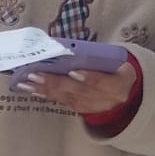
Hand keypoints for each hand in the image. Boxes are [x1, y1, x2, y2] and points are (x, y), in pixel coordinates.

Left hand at [11, 62, 135, 114]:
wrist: (126, 91)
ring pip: (68, 98)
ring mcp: (94, 106)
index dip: (89, 78)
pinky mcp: (83, 109)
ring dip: (46, 90)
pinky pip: (64, 102)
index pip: (103, 81)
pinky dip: (49, 95)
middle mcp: (107, 98)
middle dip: (56, 83)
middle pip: (79, 91)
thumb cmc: (118, 68)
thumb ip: (97, 56)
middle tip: (36, 76)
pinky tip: (35, 91)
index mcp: (120, 82)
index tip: (73, 72)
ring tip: (28, 83)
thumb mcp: (116, 60)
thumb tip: (66, 46)